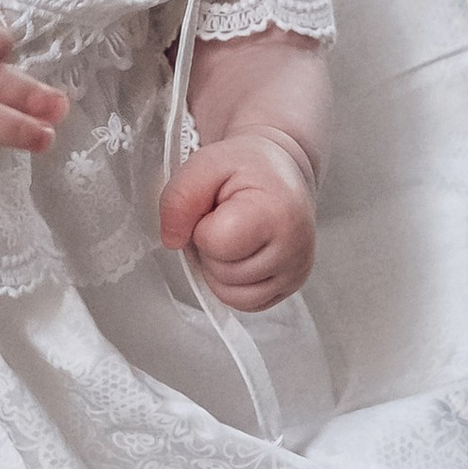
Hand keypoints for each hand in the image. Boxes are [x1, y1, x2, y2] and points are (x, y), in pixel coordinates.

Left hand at [160, 129, 315, 311]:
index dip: (204, 226)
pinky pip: (246, 303)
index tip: (218, 206)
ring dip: (220, 268)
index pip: (217, 244)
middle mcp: (295, 248)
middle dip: (212, 248)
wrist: (281, 170)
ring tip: (234, 235)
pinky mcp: (292, 285)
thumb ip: (179, 198)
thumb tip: (171, 240)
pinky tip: (242, 253)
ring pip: (232, 295)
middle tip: (226, 218)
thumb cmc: (245, 166)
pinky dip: (233, 283)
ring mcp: (296, 271)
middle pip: (223, 273)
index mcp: (277, 213)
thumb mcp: (205, 164)